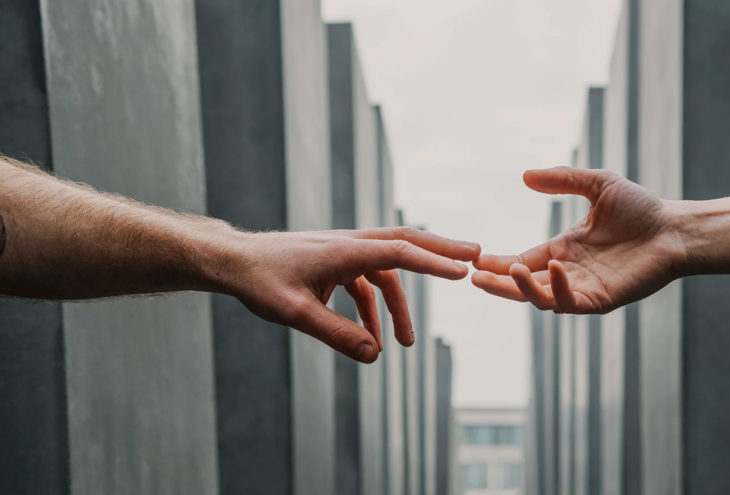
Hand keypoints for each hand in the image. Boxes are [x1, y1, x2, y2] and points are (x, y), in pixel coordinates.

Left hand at [216, 227, 479, 362]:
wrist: (232, 262)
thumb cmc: (260, 282)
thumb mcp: (296, 314)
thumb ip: (337, 335)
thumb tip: (375, 355)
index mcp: (344, 250)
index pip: (399, 252)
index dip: (434, 262)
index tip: (463, 271)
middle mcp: (350, 244)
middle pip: (406, 243)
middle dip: (441, 251)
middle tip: (476, 256)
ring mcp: (343, 252)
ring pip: (387, 270)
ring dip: (400, 305)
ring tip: (408, 344)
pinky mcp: (335, 263)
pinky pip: (366, 284)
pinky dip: (373, 309)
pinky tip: (371, 339)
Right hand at [472, 167, 682, 313]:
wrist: (675, 228)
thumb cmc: (642, 209)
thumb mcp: (597, 184)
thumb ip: (562, 180)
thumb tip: (525, 176)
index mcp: (564, 250)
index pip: (523, 261)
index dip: (498, 263)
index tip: (475, 259)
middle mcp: (569, 272)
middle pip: (524, 285)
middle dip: (498, 284)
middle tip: (474, 277)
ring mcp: (584, 288)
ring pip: (542, 299)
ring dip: (521, 288)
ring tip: (507, 271)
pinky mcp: (602, 300)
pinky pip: (571, 302)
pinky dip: (558, 289)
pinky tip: (553, 268)